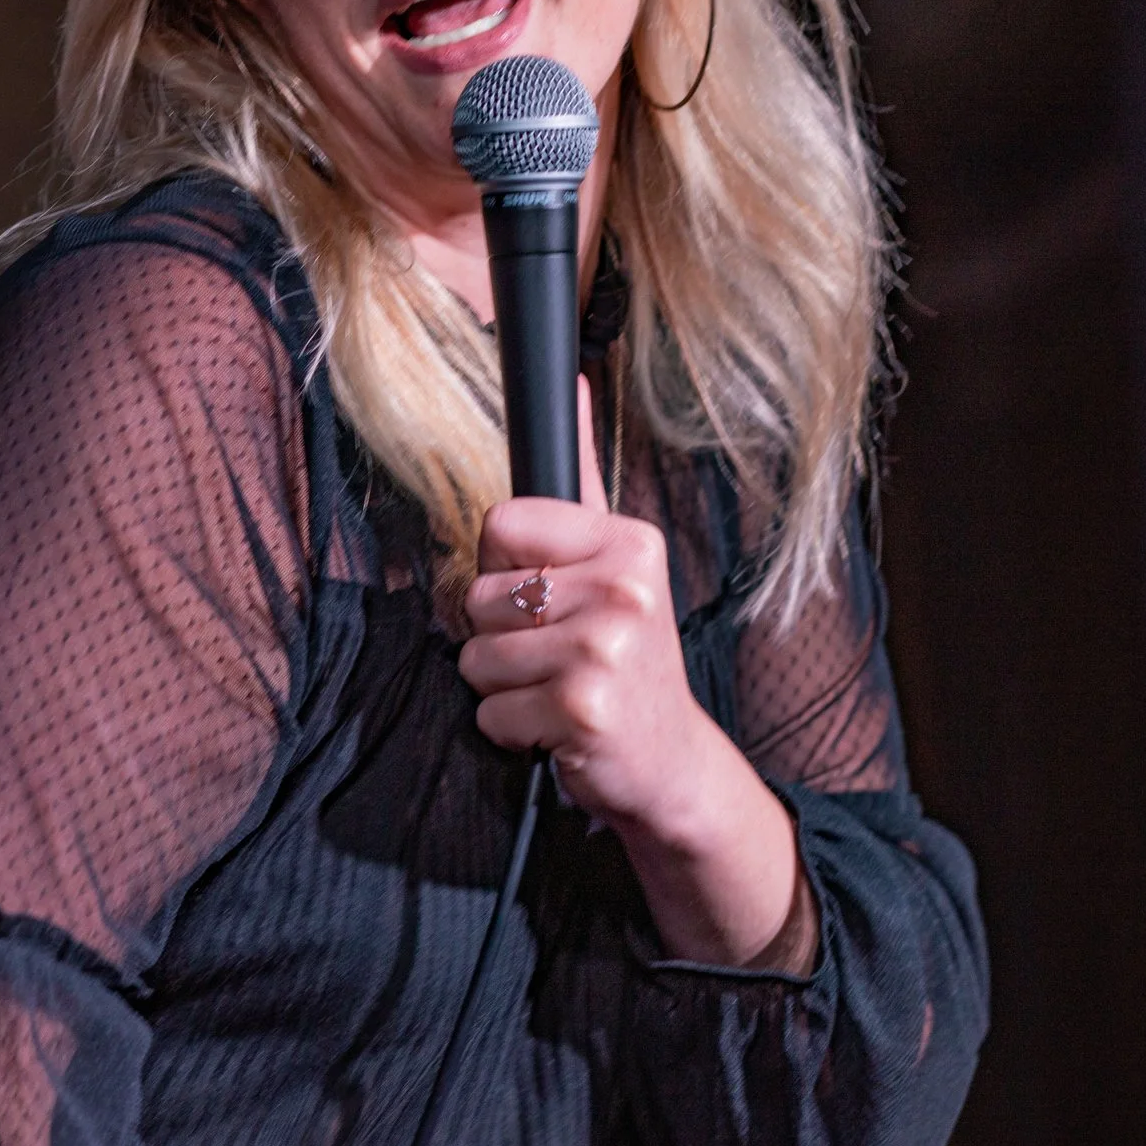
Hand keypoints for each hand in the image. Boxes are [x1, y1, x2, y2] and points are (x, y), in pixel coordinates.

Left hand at [459, 377, 714, 834]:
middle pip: (480, 597)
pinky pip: (490, 713)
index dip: (502, 569)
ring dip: (503, 688)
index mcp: (629, 541)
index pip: (500, 524)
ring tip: (557, 691)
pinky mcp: (584, 708)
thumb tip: (573, 383)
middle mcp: (625, 587)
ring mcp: (607, 648)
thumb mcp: (615, 563)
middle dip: (499, 638)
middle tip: (557, 657)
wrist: (669, 762)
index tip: (546, 597)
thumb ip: (582, 480)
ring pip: (476, 658)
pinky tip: (560, 730)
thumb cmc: (626, 661)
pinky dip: (512, 732)